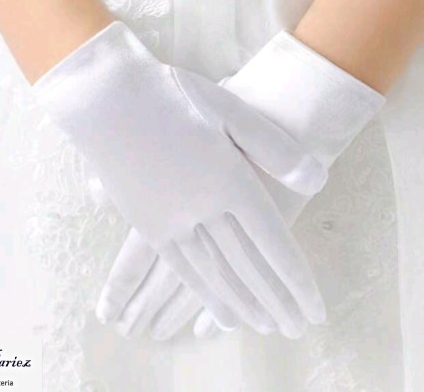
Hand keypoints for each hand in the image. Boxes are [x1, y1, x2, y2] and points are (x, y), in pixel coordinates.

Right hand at [95, 30, 385, 339]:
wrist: (105, 97)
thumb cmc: (171, 95)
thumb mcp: (229, 108)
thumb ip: (274, 147)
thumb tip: (318, 180)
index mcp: (229, 180)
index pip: (273, 243)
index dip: (296, 281)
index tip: (314, 311)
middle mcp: (203, 209)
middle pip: (248, 267)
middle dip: (276, 301)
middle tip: (296, 330)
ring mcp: (171, 220)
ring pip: (215, 275)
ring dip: (243, 304)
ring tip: (264, 326)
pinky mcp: (147, 224)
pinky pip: (181, 269)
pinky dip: (203, 294)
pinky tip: (213, 312)